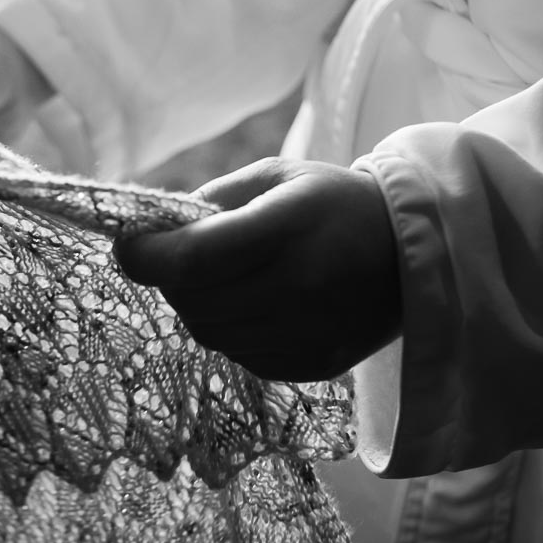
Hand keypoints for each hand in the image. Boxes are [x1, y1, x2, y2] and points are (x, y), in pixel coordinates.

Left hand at [113, 157, 401, 381]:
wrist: (414, 255)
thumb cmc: (333, 204)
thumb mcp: (276, 177)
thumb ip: (212, 199)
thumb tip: (154, 230)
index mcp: (287, 227)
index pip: (191, 259)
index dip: (145, 256)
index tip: (127, 244)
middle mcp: (298, 285)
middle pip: (193, 300)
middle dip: (171, 277)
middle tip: (181, 255)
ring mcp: (305, 333)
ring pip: (210, 333)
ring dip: (199, 305)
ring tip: (224, 278)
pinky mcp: (310, 365)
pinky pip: (239, 355)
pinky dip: (230, 330)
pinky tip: (254, 304)